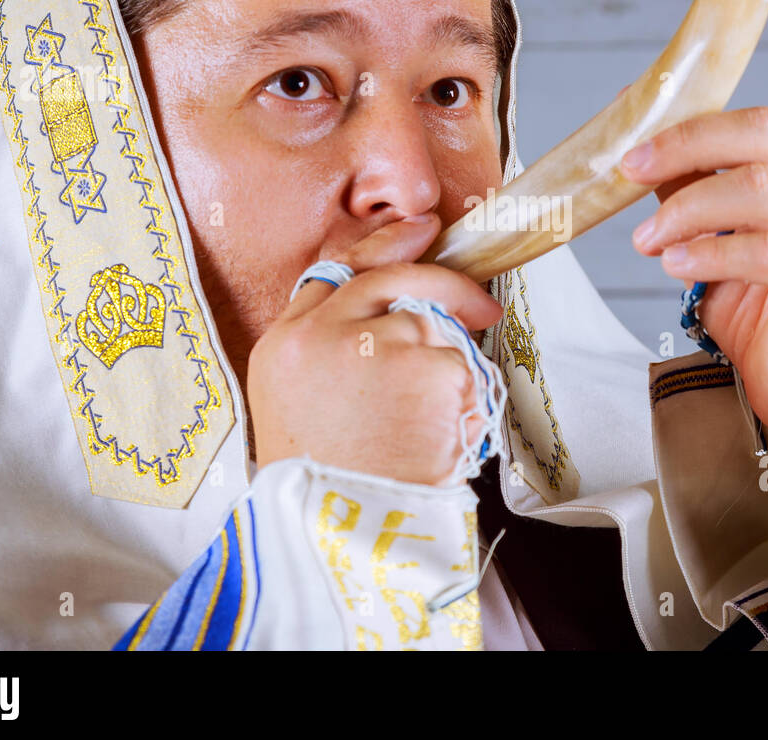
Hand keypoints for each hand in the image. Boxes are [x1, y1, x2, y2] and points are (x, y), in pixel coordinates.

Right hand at [247, 213, 503, 484]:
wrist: (336, 538)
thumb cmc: (324, 485)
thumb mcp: (298, 408)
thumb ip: (331, 349)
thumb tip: (393, 313)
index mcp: (285, 343)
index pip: (338, 268)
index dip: (385, 245)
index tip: (420, 229)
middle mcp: (324, 334)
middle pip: (396, 280)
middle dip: (446, 285)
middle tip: (482, 303)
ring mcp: (376, 348)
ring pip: (436, 328)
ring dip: (446, 368)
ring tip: (422, 425)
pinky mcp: (427, 371)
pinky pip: (462, 368)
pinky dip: (462, 401)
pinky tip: (435, 437)